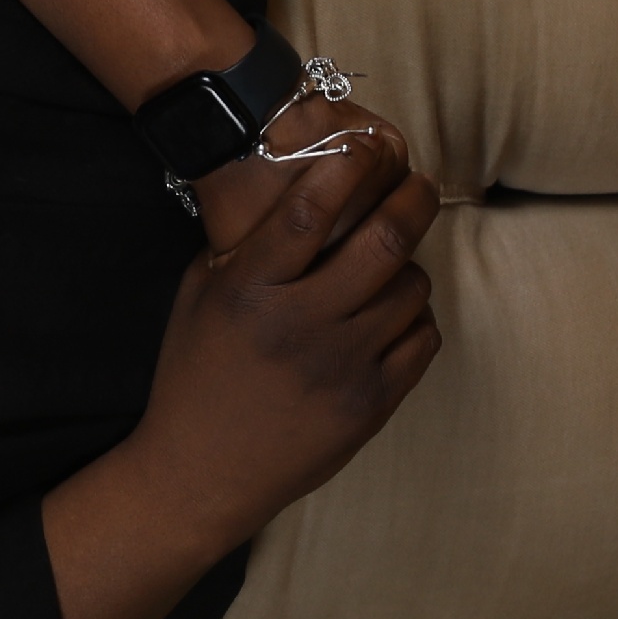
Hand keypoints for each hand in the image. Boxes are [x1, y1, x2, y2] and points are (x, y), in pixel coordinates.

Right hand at [45, 121, 444, 618]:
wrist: (201, 472)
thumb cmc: (194, 375)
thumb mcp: (198, 298)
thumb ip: (243, 247)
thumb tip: (302, 187)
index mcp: (248, 292)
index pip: (306, 213)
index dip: (345, 169)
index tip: (364, 146)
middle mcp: (298, 325)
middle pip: (384, 241)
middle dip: (411, 198)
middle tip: (415, 184)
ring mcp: (341, 367)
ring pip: (412, 288)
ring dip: (408, 265)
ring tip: (391, 263)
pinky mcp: (371, 404)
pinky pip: (423, 338)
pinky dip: (414, 317)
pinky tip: (391, 315)